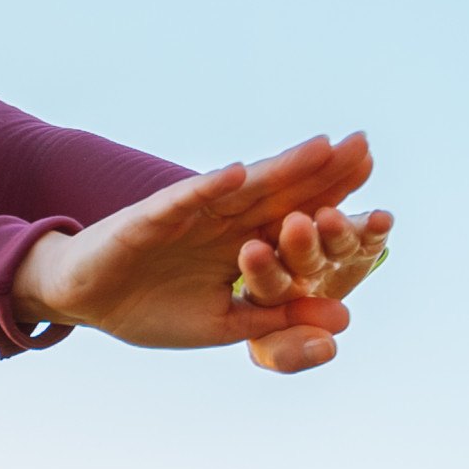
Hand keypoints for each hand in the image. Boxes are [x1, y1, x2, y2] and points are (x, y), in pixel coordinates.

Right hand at [10, 132, 392, 373]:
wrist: (85, 302)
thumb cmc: (149, 308)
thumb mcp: (224, 322)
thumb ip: (278, 314)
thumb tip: (343, 320)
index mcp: (242, 245)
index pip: (298, 221)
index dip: (337, 208)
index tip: (383, 204)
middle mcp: (223, 222)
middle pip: (282, 193)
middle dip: (323, 172)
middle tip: (368, 146)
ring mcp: (190, 214)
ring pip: (243, 188)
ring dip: (280, 168)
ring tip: (322, 148)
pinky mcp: (151, 216)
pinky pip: (184, 198)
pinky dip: (208, 187)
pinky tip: (238, 174)